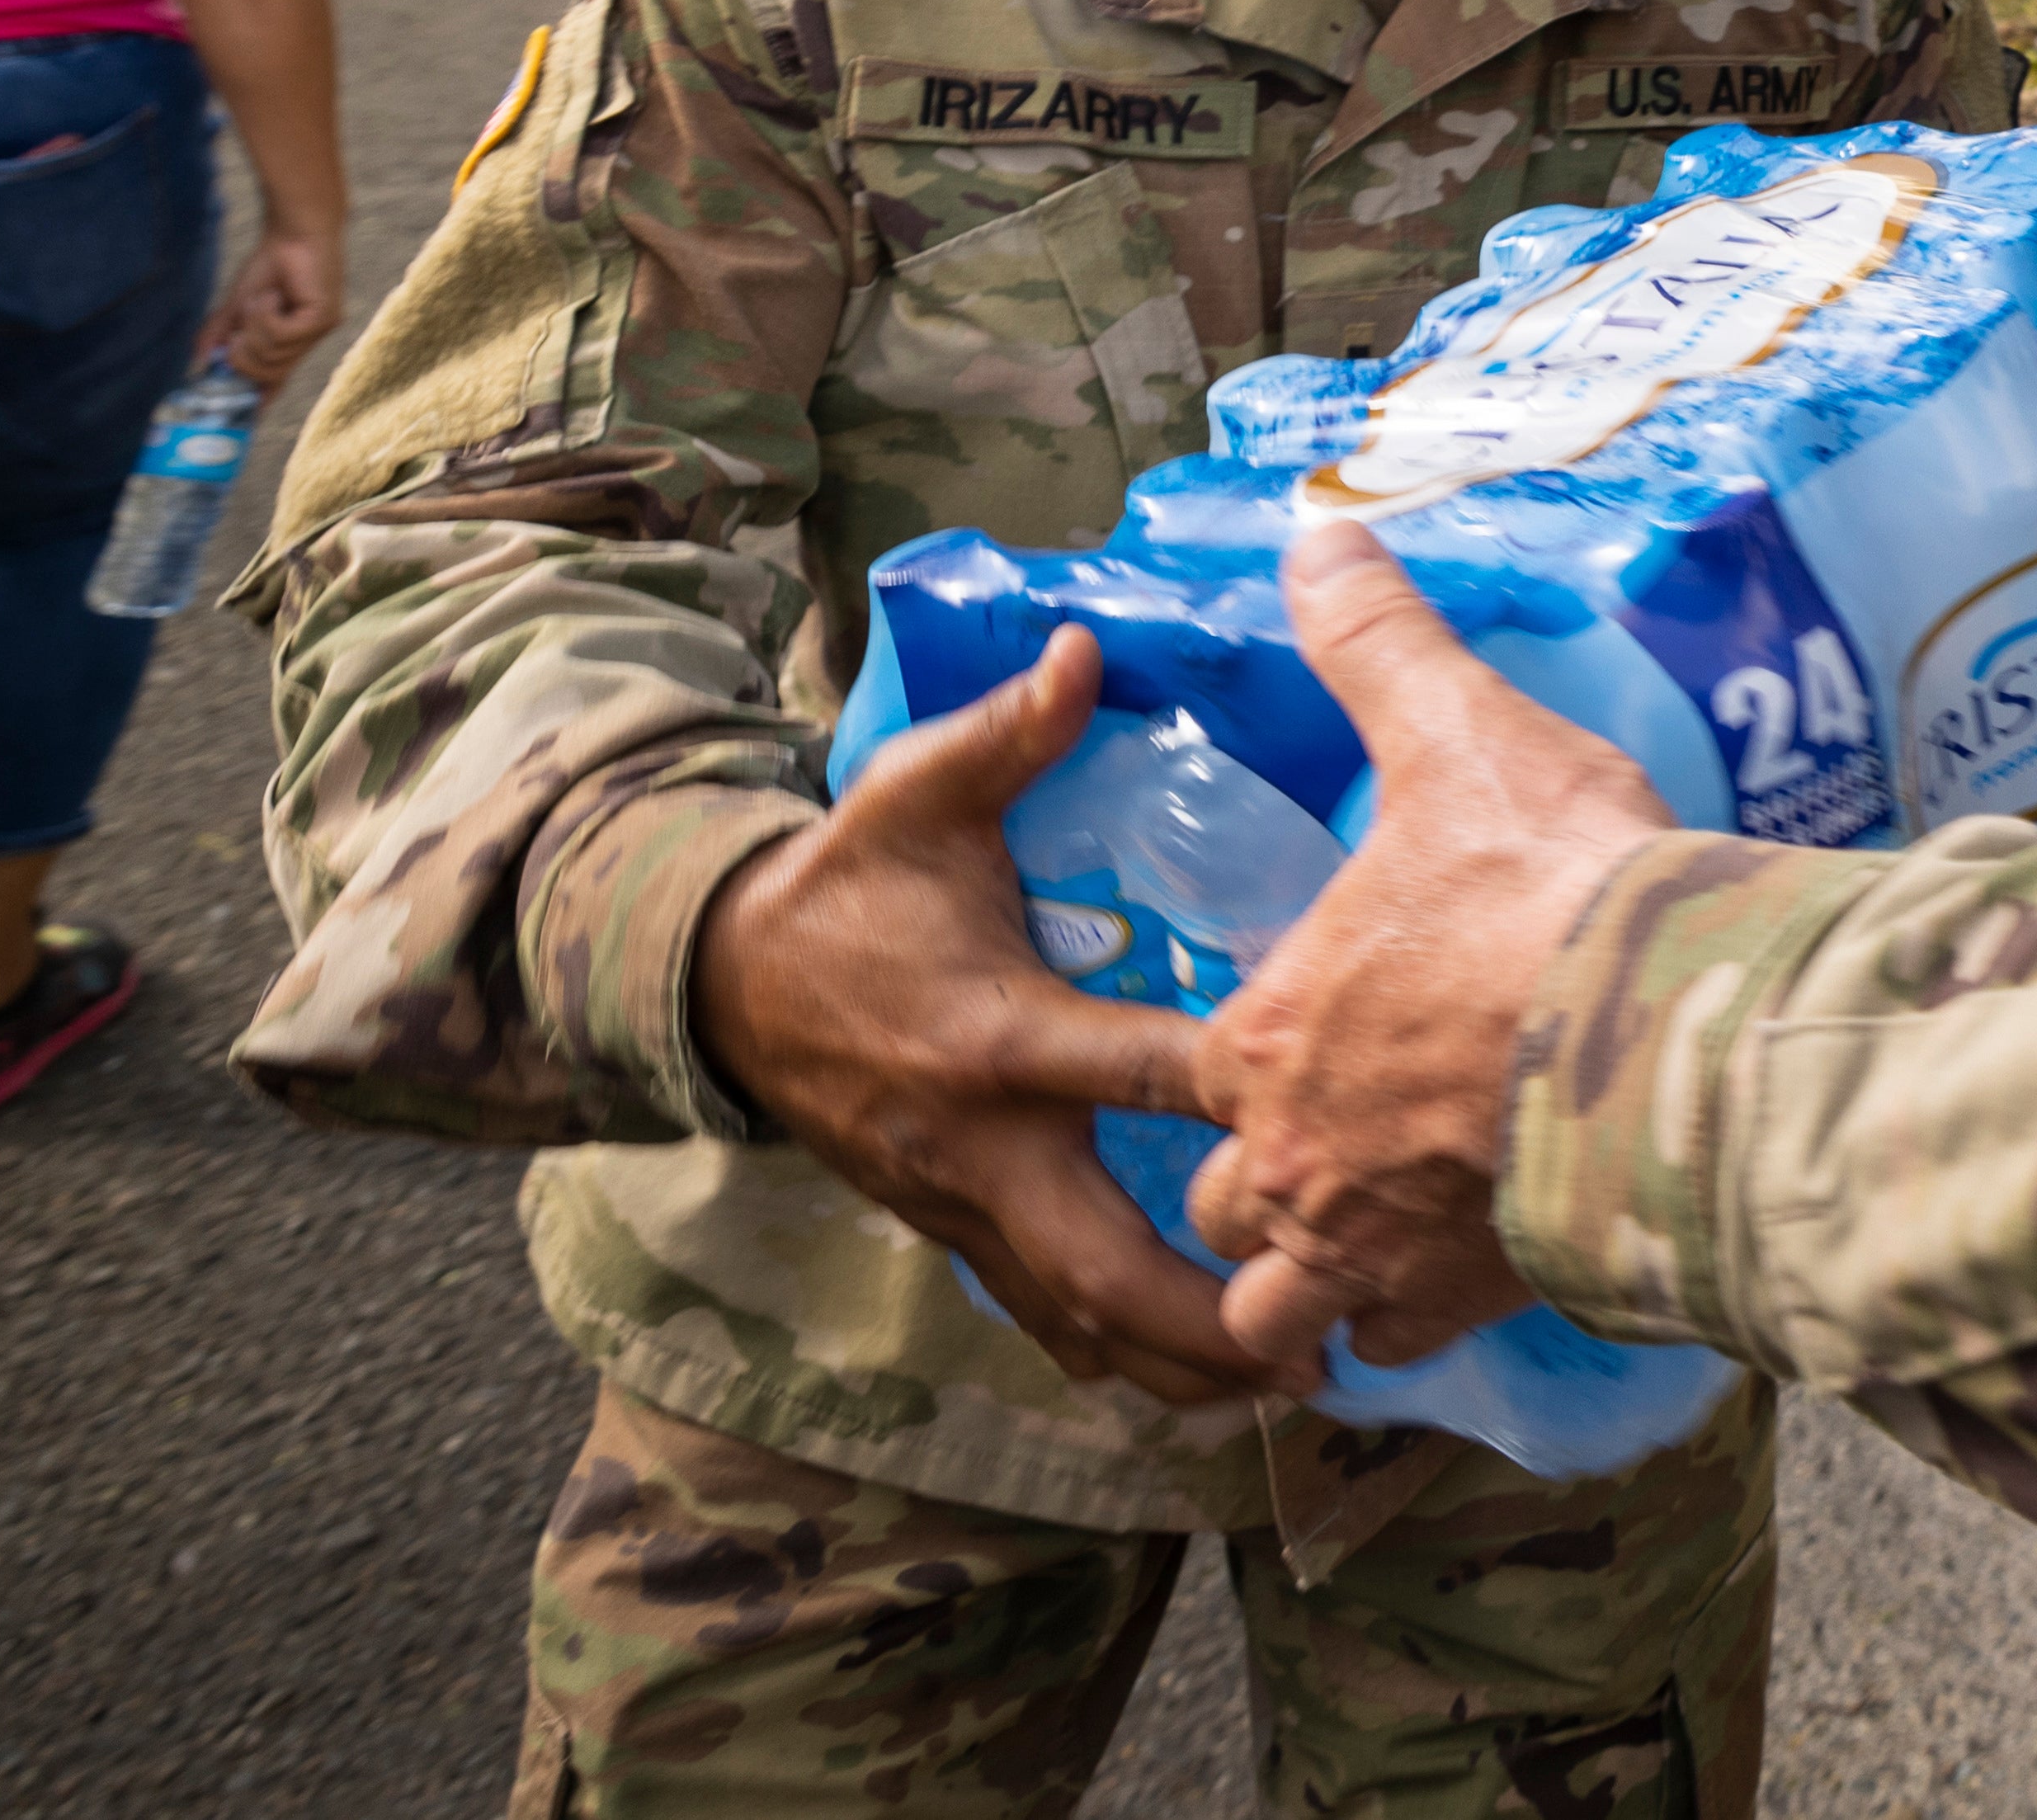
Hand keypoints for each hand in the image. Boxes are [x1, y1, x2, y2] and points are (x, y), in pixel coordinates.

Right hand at [212, 220, 343, 385]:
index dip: (261, 398)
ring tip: (257, 302)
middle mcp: (307, 341)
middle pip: (269, 374)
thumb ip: (218, 334)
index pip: (277, 379)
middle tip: (234, 336)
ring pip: (274, 355)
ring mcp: (319, 331)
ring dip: (254, 329)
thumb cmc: (270, 265)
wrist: (294, 232)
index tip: (246, 418)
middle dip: (243, 358)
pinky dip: (266, 316)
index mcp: (290, 340)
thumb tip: (198, 365)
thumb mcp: (236, 306)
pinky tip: (271, 295)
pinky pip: (283, 335)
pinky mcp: (324, 318)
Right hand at [693, 624, 1274, 1405]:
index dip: (1218, 1095)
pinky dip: (1113, 1357)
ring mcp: (959, 1205)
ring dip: (1170, 1363)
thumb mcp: (914, 794)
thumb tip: (1085, 647)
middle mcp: (979, 1142)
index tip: (1317, 1119)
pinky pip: (1038, 1315)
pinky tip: (1198, 1385)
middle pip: (1096, 1259)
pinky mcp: (950, 1232)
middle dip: (1198, 1314)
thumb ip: (1007, 733)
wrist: (719, 983)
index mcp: (992, 1033)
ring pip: (1070, 1315)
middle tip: (1311, 1341)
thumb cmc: (845, 882)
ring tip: (1285, 1389)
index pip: (1123, 1067)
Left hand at [1190, 517, 1680, 1369]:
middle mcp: (1294, 1158)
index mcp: (1267, 1036)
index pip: (1200, 1072)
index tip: (1301, 1044)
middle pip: (1227, 1202)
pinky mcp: (1464, 1299)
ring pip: (1281, 1308)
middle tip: (1333, 1145)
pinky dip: (1406, 1324)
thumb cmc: (1548, 887)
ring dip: (1307, 1286)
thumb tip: (1314, 539)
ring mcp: (1373, 1247)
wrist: (1668, 1029)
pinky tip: (1454, 1278)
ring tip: (1363, 1250)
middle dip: (1264, 1184)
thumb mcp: (1457, 735)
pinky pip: (1393, 1347)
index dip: (1248, 1057)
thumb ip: (1378, 647)